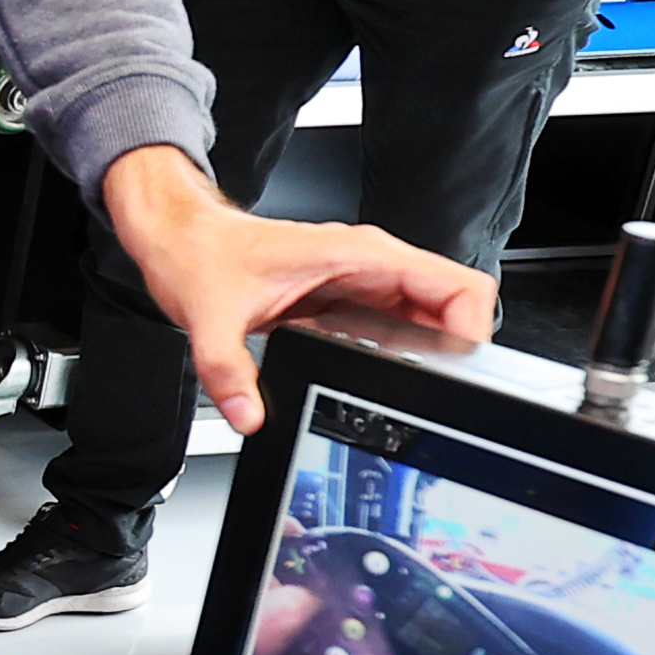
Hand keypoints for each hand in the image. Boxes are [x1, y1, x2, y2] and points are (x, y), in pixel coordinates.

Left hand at [97, 142, 492, 434]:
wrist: (182, 241)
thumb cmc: (201, 256)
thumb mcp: (209, 316)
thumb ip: (228, 370)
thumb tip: (249, 414)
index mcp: (360, 255)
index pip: (457, 284)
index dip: (473, 329)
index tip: (460, 370)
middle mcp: (370, 266)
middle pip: (451, 307)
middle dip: (456, 352)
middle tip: (436, 393)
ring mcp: (363, 283)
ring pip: (429, 320)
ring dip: (431, 355)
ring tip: (410, 392)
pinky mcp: (349, 300)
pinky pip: (398, 328)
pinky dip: (403, 355)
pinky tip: (380, 380)